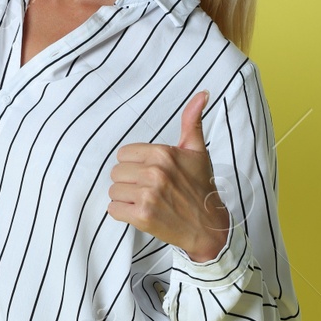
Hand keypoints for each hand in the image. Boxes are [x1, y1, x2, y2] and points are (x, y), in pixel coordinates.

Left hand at [108, 91, 232, 261]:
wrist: (208, 227)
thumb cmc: (200, 187)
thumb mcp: (196, 150)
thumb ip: (192, 121)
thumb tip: (202, 93)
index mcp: (163, 154)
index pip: (123, 154)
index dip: (134, 165)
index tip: (150, 174)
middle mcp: (155, 172)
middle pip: (116, 172)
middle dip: (129, 181)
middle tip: (149, 189)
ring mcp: (148, 195)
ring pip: (113, 191)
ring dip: (125, 198)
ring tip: (145, 201)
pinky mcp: (142, 216)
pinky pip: (113, 209)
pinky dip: (123, 213)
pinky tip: (140, 212)